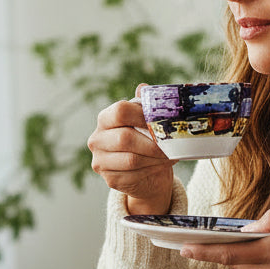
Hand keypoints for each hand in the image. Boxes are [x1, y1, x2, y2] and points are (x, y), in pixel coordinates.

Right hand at [88, 90, 173, 215]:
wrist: (146, 174)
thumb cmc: (146, 141)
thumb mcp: (146, 122)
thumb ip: (145, 106)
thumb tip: (144, 89)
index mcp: (105, 119)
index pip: (120, 111)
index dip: (143, 116)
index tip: (162, 122)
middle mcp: (97, 139)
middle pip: (125, 138)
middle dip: (153, 143)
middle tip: (172, 145)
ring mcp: (101, 161)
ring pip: (132, 160)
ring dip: (156, 158)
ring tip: (171, 155)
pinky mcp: (110, 179)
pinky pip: (134, 175)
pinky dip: (153, 170)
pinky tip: (162, 165)